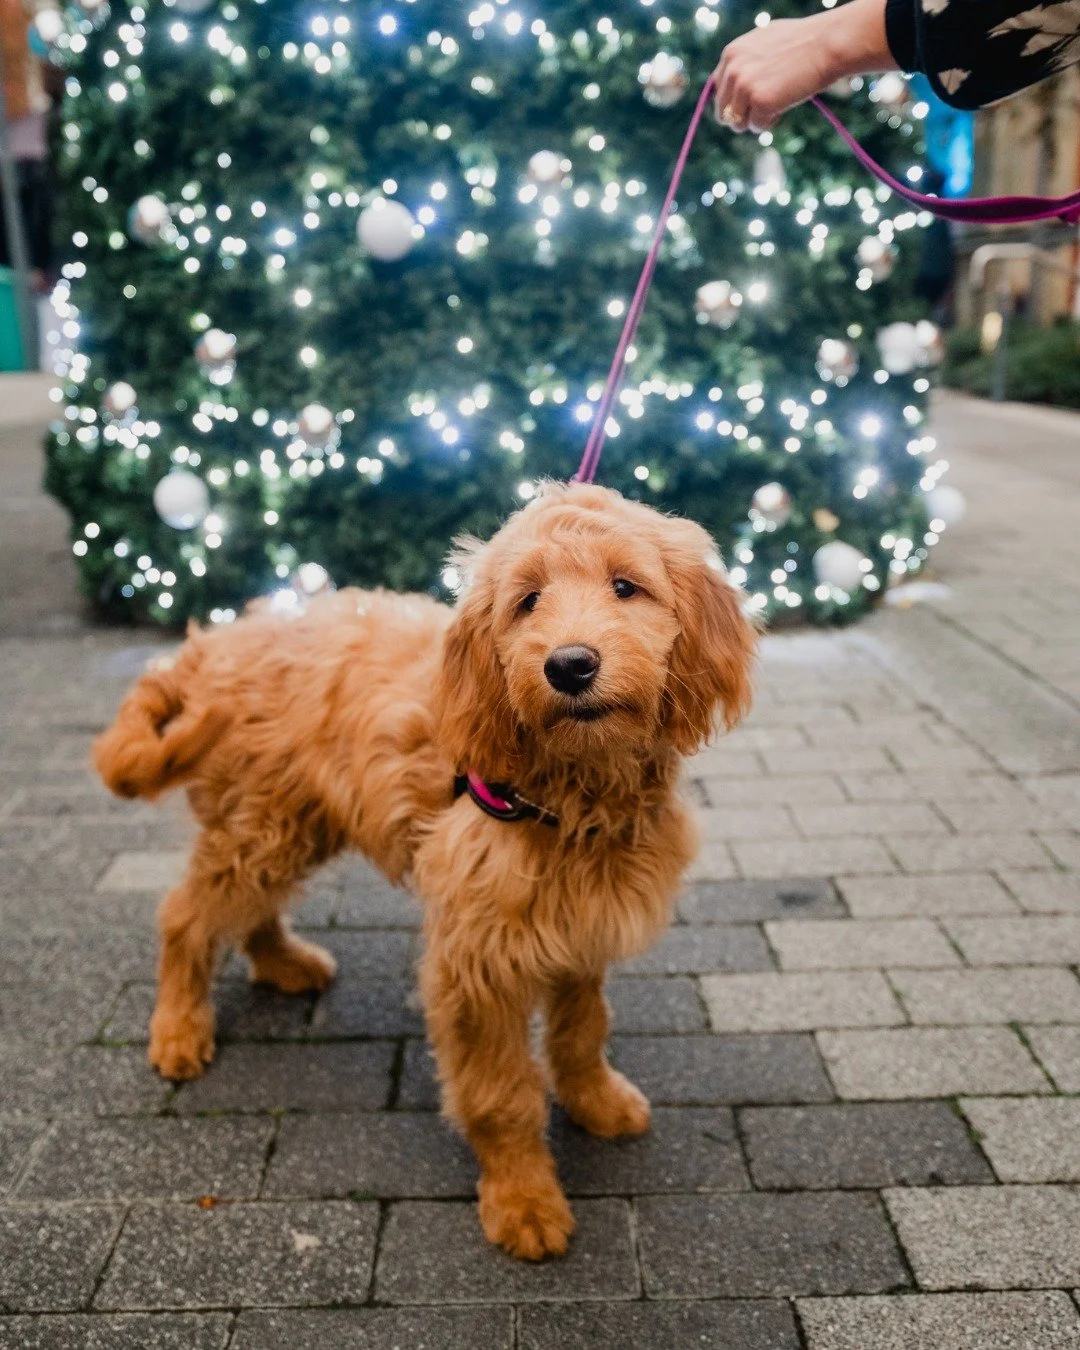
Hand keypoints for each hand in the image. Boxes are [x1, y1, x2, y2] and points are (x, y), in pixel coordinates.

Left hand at [713, 0, 894, 132]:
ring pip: (739, 124)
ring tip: (777, 102)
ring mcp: (744, 87)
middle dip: (744, 115)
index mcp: (731, 54)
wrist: (825, 44)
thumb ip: (742, 61)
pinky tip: (784, 105)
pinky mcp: (759, 102)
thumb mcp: (763, 43)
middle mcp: (732, 70)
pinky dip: (771, 122)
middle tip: (767, 106)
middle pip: (724, 113)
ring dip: (757, 120)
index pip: (719, 92)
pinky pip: (757, 128)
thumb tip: (725, 79)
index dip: (735, 102)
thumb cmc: (801, 43)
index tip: (752, 101)